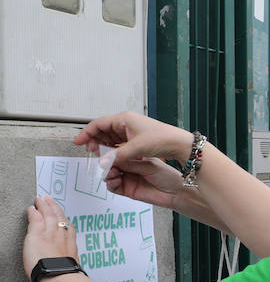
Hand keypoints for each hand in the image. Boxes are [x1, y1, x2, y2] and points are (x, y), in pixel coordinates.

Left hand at [23, 195, 80, 278]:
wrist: (58, 276)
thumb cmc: (63, 276)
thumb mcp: (69, 268)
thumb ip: (67, 263)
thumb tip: (67, 267)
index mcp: (69, 246)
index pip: (68, 227)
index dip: (64, 218)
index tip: (61, 214)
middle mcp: (61, 237)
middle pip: (58, 218)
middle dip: (54, 207)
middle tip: (50, 199)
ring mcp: (50, 234)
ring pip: (48, 215)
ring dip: (45, 206)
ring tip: (41, 199)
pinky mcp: (38, 234)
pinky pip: (36, 219)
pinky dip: (34, 212)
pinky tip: (31, 208)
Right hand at [75, 111, 193, 169]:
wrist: (178, 143)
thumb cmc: (161, 139)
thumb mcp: (136, 148)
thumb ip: (117, 155)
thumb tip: (103, 162)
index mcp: (124, 119)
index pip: (98, 124)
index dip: (86, 133)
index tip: (78, 142)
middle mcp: (126, 123)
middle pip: (103, 130)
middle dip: (95, 141)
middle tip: (91, 152)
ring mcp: (131, 131)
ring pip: (110, 138)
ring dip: (104, 146)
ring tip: (101, 155)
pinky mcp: (136, 139)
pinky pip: (119, 143)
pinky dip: (113, 149)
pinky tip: (113, 156)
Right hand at [105, 156, 185, 208]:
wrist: (176, 193)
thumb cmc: (168, 176)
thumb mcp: (148, 165)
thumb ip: (129, 163)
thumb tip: (110, 159)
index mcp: (135, 156)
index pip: (117, 151)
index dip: (108, 151)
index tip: (101, 150)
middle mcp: (130, 166)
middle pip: (110, 163)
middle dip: (106, 162)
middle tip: (104, 162)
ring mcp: (128, 177)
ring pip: (109, 174)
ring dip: (107, 172)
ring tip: (112, 171)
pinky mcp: (126, 189)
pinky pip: (112, 186)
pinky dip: (111, 182)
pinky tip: (117, 179)